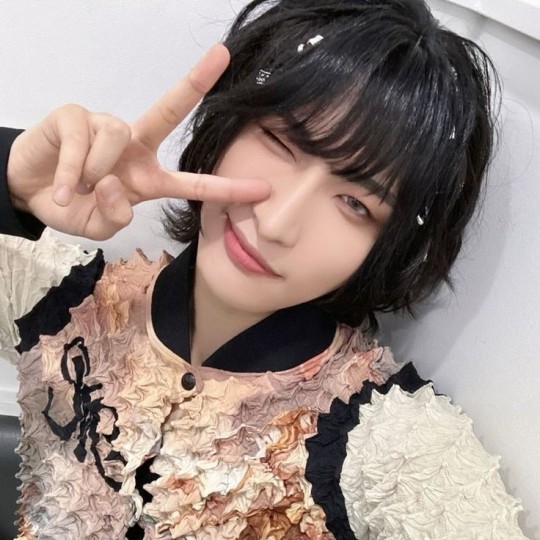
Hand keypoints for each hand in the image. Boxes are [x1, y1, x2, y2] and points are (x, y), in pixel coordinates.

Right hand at [6, 44, 269, 239]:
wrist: (30, 191)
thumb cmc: (72, 206)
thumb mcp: (98, 226)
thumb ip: (114, 218)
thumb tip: (117, 185)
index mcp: (148, 177)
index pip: (193, 182)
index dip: (227, 187)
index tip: (262, 188)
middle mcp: (133, 145)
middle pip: (167, 111)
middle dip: (194, 82)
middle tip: (222, 55)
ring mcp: (105, 127)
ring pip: (118, 135)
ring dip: (98, 170)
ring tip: (81, 188)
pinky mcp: (75, 115)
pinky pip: (84, 138)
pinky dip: (73, 170)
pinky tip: (65, 184)